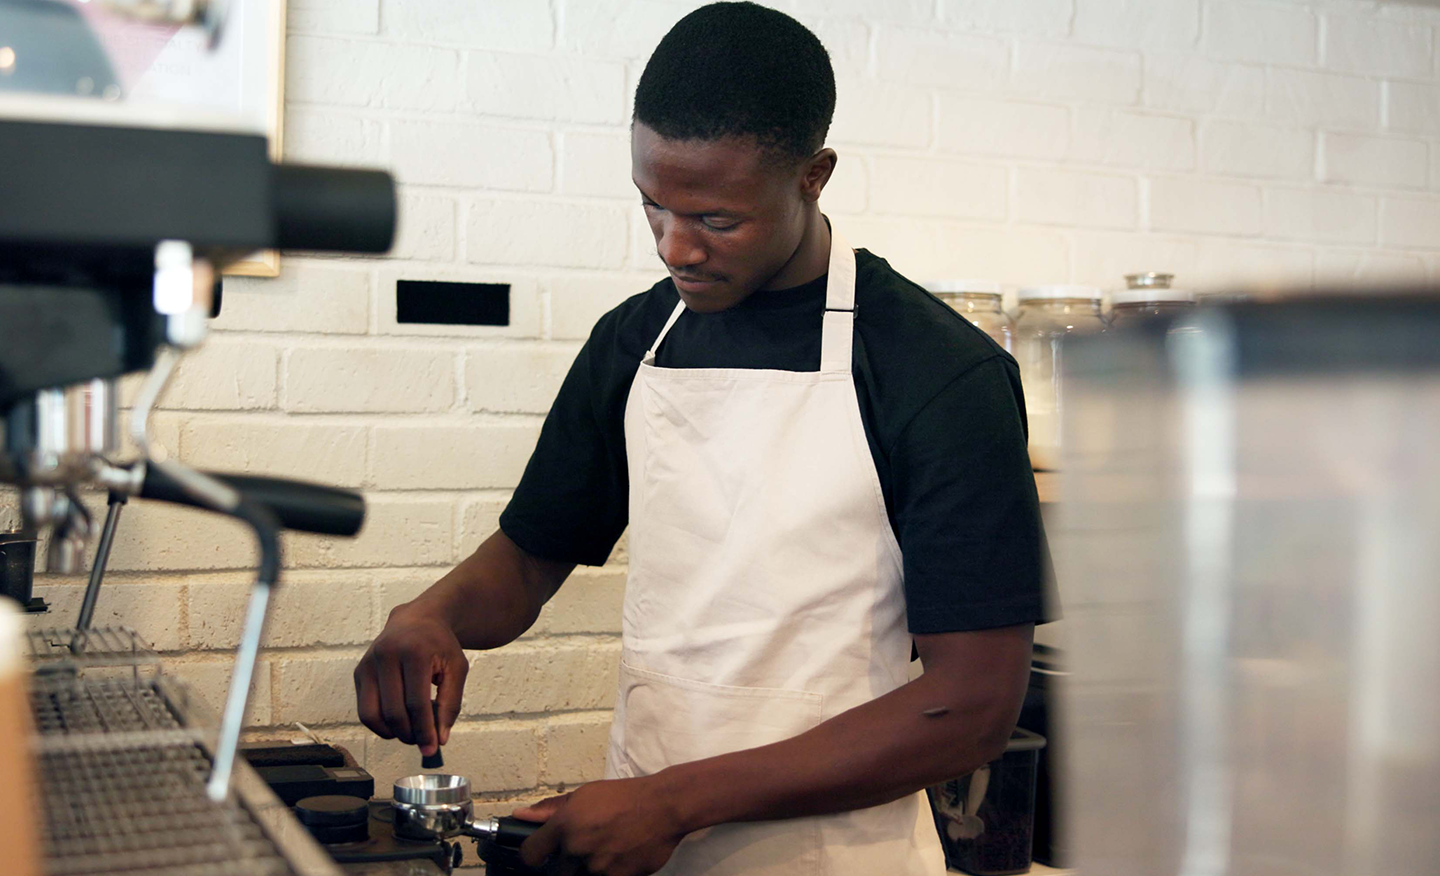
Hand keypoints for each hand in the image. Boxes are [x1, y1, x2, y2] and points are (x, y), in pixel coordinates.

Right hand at [354, 603, 467, 755]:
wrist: (418, 619)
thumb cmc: (439, 644)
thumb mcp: (456, 668)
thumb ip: (451, 704)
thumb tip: (440, 739)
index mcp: (413, 652)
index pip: (416, 703)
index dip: (424, 730)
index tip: (432, 748)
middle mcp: (385, 655)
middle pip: (393, 712)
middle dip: (409, 734)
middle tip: (423, 741)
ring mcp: (368, 663)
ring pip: (371, 715)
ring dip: (391, 733)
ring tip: (411, 732)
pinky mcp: (359, 672)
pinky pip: (364, 710)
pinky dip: (379, 724)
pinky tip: (397, 722)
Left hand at [516, 777, 687, 875]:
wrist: (664, 807)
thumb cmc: (625, 797)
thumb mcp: (585, 794)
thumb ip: (551, 809)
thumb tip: (521, 815)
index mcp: (564, 825)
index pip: (530, 854)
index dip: (534, 855)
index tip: (542, 854)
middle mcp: (577, 848)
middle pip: (557, 872)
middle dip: (568, 863)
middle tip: (586, 848)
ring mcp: (597, 868)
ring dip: (590, 868)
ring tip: (606, 849)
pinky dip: (610, 872)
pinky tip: (619, 855)